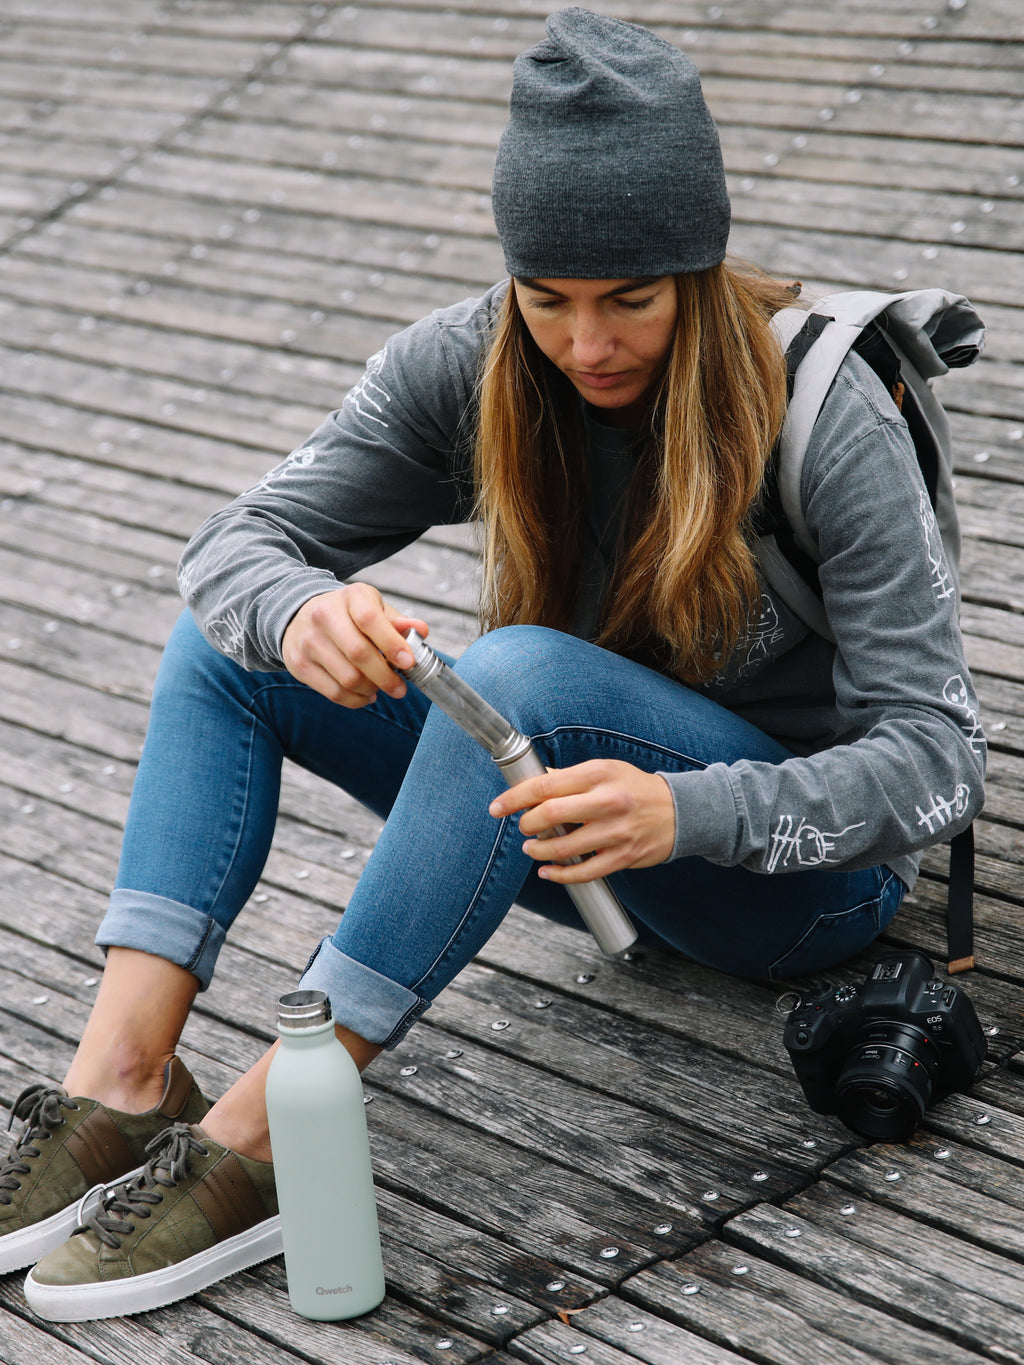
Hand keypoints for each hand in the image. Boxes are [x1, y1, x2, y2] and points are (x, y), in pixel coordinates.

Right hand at [281, 583, 428, 706]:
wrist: (301, 616)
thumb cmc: (347, 614)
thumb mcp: (373, 608)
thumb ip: (397, 621)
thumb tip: (421, 631)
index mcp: (350, 597)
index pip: (370, 619)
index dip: (392, 644)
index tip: (409, 662)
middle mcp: (324, 615)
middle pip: (359, 654)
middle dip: (386, 677)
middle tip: (400, 688)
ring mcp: (309, 641)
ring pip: (347, 678)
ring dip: (371, 690)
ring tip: (381, 689)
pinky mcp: (299, 664)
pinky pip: (333, 692)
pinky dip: (355, 700)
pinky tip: (365, 695)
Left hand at [488, 759, 675, 881]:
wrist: (680, 812)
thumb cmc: (635, 788)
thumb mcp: (605, 770)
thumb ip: (569, 777)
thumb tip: (533, 781)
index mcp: (597, 774)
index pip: (545, 785)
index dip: (515, 798)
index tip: (498, 808)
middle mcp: (606, 801)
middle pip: (550, 815)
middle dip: (526, 824)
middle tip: (523, 827)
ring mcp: (615, 831)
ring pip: (563, 848)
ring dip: (539, 851)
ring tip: (533, 848)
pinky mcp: (623, 856)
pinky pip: (583, 872)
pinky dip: (559, 875)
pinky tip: (548, 871)